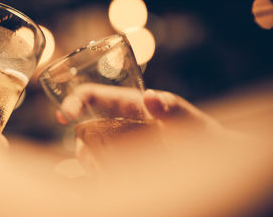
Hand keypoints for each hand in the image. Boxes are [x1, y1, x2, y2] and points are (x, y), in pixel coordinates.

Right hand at [56, 84, 239, 171]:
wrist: (210, 161)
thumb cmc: (200, 135)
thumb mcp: (190, 122)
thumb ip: (172, 110)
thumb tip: (151, 98)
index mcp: (128, 104)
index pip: (93, 96)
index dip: (74, 101)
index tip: (64, 116)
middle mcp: (116, 121)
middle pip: (83, 128)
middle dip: (84, 145)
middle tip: (98, 163)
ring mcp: (116, 142)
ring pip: (87, 150)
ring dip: (92, 163)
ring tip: (110, 173)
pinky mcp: (117, 161)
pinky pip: (97, 167)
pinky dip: (99, 174)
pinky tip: (112, 179)